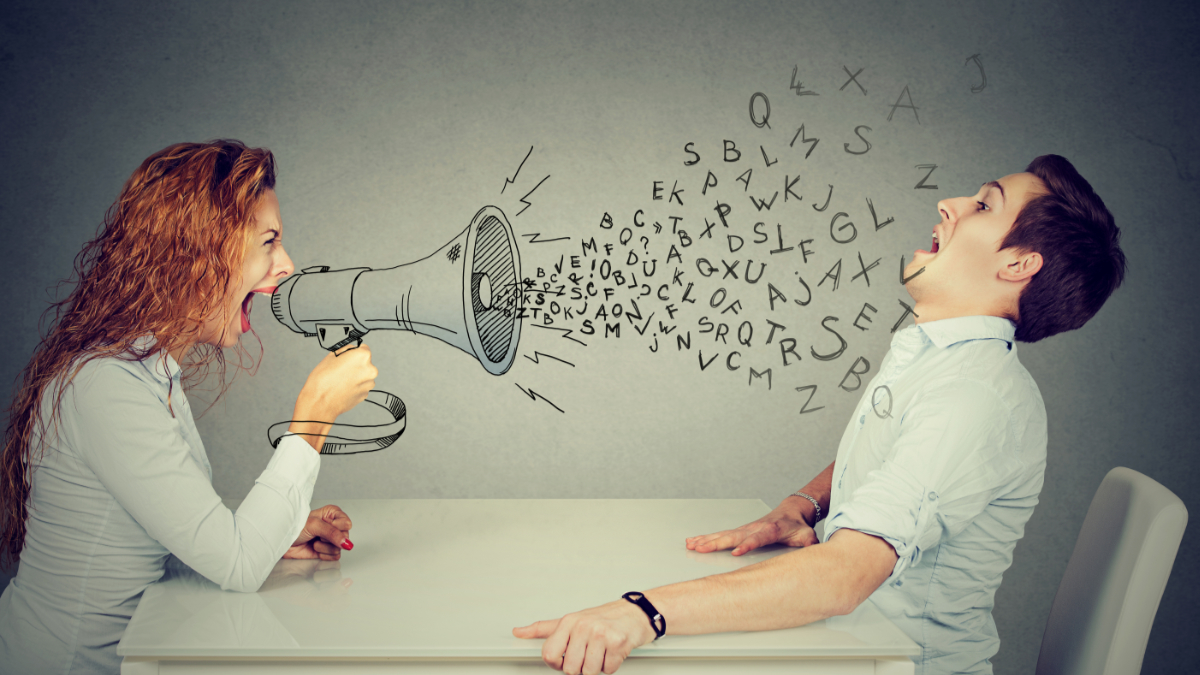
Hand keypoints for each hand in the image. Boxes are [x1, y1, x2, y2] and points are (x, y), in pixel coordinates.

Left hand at [283, 504, 352, 560]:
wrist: (283, 543)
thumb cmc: (294, 528)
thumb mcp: (314, 525)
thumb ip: (332, 533)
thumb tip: (346, 543)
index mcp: (332, 514)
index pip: (346, 523)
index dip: (336, 528)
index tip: (324, 526)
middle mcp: (334, 526)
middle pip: (344, 537)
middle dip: (329, 539)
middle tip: (317, 535)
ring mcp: (331, 540)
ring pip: (339, 548)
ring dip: (324, 547)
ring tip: (314, 542)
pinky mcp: (327, 551)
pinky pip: (334, 556)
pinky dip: (324, 555)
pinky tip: (315, 550)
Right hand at [297, 343, 377, 420]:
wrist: (320, 402)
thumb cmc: (322, 380)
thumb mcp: (332, 355)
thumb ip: (346, 351)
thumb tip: (351, 350)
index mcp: (363, 356)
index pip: (363, 348)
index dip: (353, 352)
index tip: (347, 357)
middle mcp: (370, 369)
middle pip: (365, 363)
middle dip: (355, 365)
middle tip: (341, 369)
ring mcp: (369, 383)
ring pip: (363, 375)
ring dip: (356, 376)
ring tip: (340, 380)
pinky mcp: (366, 394)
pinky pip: (361, 386)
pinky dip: (354, 386)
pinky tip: (343, 388)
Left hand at [513, 599, 656, 674]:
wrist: (635, 613)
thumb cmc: (602, 618)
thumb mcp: (570, 621)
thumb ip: (543, 629)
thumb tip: (518, 631)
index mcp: (568, 621)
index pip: (549, 655)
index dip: (558, 664)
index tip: (566, 659)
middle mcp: (583, 626)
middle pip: (571, 669)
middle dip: (581, 666)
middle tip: (589, 652)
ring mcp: (601, 633)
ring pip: (589, 672)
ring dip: (597, 666)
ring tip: (601, 651)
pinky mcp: (618, 643)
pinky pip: (608, 670)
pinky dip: (611, 665)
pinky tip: (612, 651)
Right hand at [685, 496, 817, 555]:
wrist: (791, 512)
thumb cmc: (798, 527)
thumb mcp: (808, 536)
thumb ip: (810, 545)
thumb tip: (817, 556)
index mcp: (771, 530)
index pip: (758, 538)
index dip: (748, 544)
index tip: (737, 552)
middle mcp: (754, 528)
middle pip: (734, 536)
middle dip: (717, 543)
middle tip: (701, 548)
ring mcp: (745, 529)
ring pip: (724, 534)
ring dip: (707, 540)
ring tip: (691, 545)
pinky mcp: (740, 531)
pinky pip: (721, 534)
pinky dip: (706, 537)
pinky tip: (693, 541)